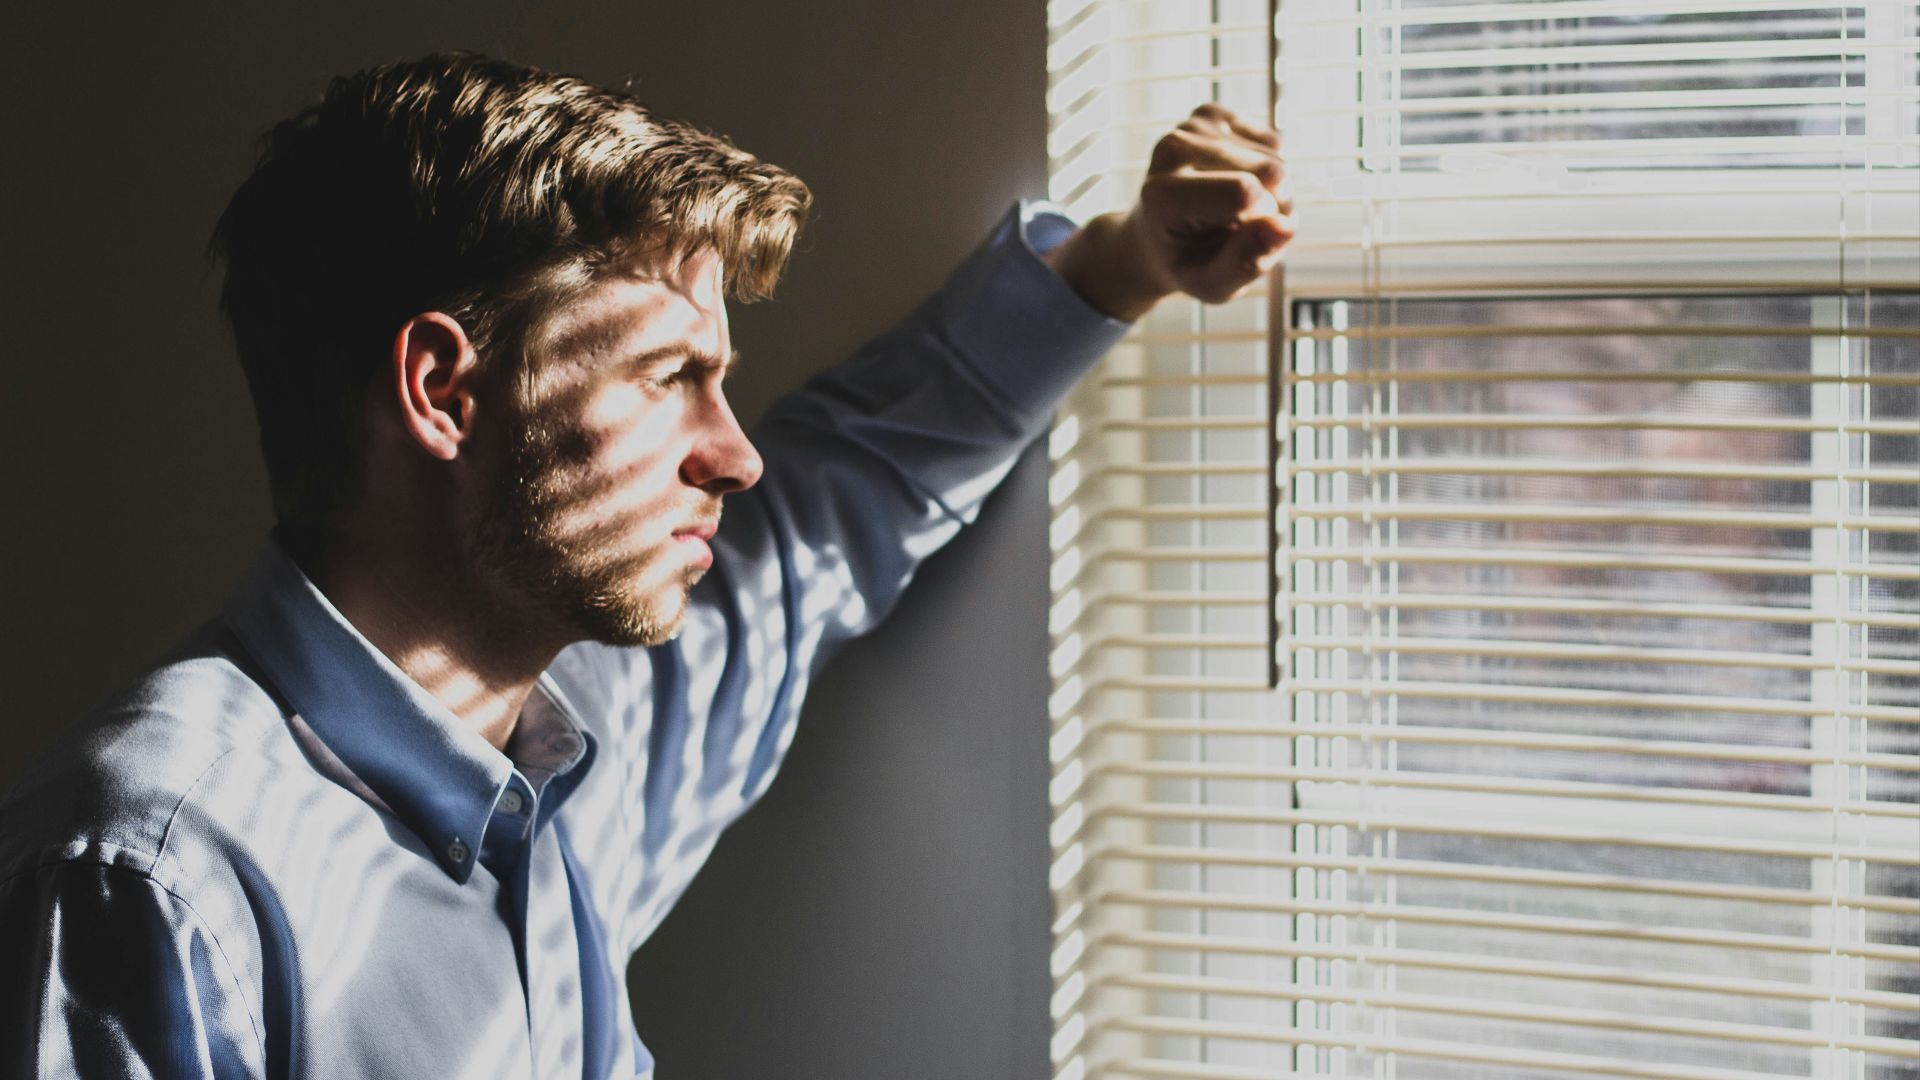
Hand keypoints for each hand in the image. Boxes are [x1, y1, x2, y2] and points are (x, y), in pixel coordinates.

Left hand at [1045, 103, 1292, 319]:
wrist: (1154, 237)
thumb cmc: (1185, 263)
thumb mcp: (1211, 286)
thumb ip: (1245, 264)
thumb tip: (1284, 226)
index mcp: (1163, 195)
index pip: (1246, 192)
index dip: (1265, 222)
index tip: (1244, 240)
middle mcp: (1172, 149)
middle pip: (1271, 171)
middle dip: (1276, 207)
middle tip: (1245, 230)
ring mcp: (1190, 126)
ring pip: (1276, 157)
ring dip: (1272, 193)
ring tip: (1238, 212)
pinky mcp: (1210, 115)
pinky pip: (1271, 142)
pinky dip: (1266, 169)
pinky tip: (1238, 183)